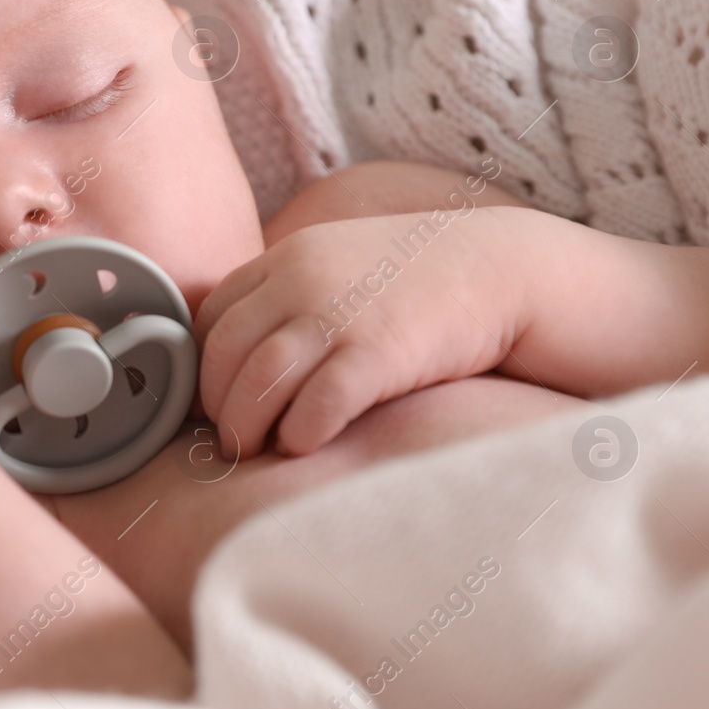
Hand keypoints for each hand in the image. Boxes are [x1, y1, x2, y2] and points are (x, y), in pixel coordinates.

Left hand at [193, 208, 523, 458]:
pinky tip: (307, 446)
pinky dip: (299, 435)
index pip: (209, 319)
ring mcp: (338, 313)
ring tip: (258, 451)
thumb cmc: (417, 282)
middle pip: (222, 355)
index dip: (202, 369)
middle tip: (232, 440)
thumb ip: (287, 297)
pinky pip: (314, 406)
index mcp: (285, 257)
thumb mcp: (339, 266)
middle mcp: (300, 280)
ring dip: (247, 429)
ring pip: (255, 383)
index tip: (213, 403)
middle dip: (217, 407)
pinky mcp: (379, 352)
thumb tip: (238, 359)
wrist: (505, 269)